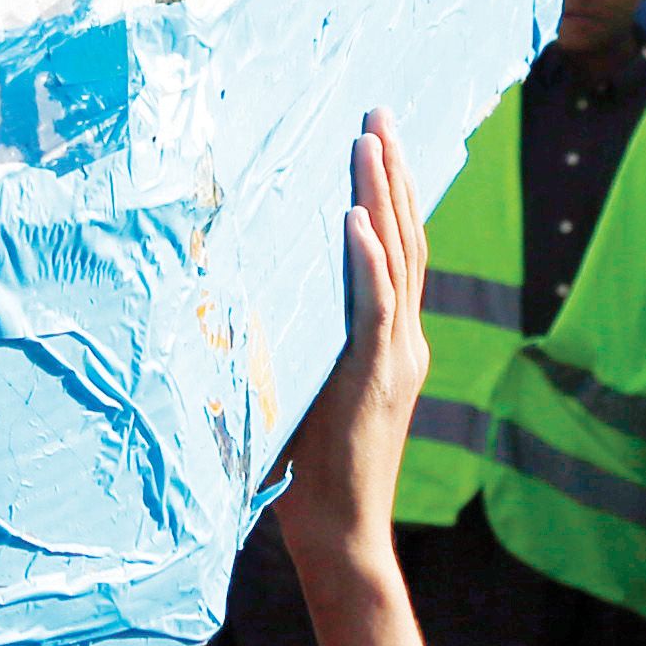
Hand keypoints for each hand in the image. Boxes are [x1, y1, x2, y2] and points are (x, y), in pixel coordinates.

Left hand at [271, 113, 444, 645]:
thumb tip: (240, 295)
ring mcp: (396, 355)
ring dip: (382, 196)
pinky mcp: (377, 375)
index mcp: (389, 341)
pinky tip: (355, 219)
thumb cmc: (309, 469)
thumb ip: (291, 340)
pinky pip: (376, 305)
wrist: (338, 532)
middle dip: (392, 172)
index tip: (376, 141)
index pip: (397, 250)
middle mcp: (403, 338)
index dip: (389, 194)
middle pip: (405, 237)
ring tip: (369, 141)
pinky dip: (368, 259)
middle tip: (378, 114)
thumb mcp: (300, 385)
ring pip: (397, 257)